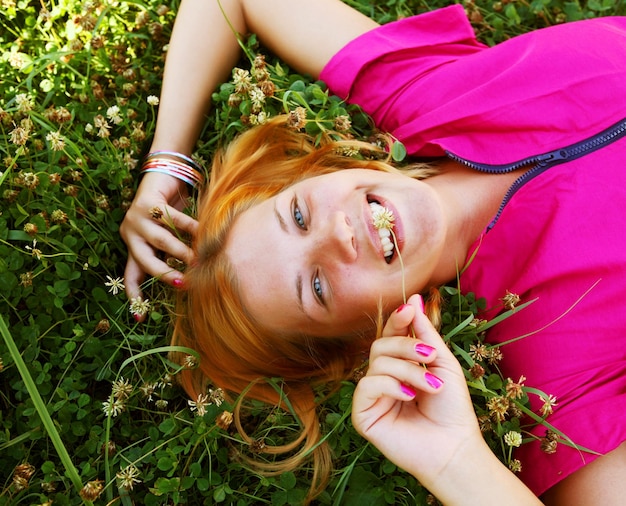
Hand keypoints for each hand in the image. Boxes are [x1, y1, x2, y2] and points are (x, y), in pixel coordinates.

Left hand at [120, 172, 197, 300]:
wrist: (163, 171)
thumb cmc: (169, 207)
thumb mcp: (167, 233)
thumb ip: (172, 251)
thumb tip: (190, 275)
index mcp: (132, 244)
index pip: (130, 275)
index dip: (135, 295)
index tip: (139, 318)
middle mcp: (130, 233)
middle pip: (145, 261)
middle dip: (164, 275)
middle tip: (184, 283)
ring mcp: (137, 218)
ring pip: (161, 242)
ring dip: (181, 252)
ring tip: (197, 260)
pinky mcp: (149, 203)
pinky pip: (174, 221)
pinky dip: (191, 229)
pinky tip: (204, 234)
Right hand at [352, 294, 480, 488]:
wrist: (454, 446)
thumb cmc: (452, 408)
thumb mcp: (442, 363)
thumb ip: (425, 333)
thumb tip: (413, 298)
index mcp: (399, 365)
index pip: (389, 335)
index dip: (397, 320)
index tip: (410, 308)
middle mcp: (382, 377)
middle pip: (380, 345)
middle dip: (406, 346)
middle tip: (430, 357)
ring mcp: (371, 396)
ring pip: (376, 364)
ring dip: (408, 370)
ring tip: (430, 387)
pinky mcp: (363, 414)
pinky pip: (367, 385)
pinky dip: (390, 386)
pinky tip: (409, 397)